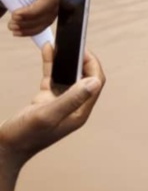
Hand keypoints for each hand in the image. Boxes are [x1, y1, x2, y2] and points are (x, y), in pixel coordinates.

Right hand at [0, 44, 104, 172]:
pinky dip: (51, 64)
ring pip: (68, 75)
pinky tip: (48, 50)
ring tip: (62, 43)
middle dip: (80, 58)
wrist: (4, 148)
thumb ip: (71, 98)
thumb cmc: (25, 136)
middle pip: (84, 76)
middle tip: (73, 42)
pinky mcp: (46, 99)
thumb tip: (95, 82)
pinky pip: (53, 77)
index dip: (92, 64)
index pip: (95, 83)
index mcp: (79, 112)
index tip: (83, 49)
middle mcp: (73, 106)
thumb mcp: (48, 114)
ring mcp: (59, 102)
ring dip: (65, 59)